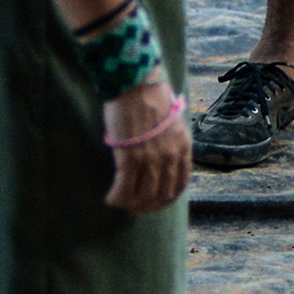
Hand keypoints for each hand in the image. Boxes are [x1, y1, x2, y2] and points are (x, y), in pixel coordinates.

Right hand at [101, 80, 187, 212]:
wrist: (136, 85)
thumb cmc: (150, 98)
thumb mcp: (171, 122)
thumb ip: (170, 141)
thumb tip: (161, 157)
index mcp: (183, 147)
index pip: (180, 183)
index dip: (166, 199)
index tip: (155, 204)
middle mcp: (170, 156)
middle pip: (161, 194)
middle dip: (147, 206)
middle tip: (133, 208)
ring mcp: (151, 158)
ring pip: (142, 195)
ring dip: (130, 204)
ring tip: (119, 203)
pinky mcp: (130, 157)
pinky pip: (124, 187)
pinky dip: (117, 197)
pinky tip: (110, 199)